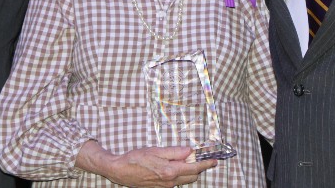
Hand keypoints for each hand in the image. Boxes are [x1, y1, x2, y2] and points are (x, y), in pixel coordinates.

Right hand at [77, 141, 216, 186]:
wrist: (120, 171)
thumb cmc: (136, 158)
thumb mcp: (156, 150)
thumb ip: (174, 152)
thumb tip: (189, 151)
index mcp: (170, 171)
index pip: (194, 168)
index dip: (206, 164)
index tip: (214, 160)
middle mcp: (170, 181)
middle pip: (192, 176)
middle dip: (197, 166)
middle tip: (194, 155)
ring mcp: (166, 187)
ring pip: (184, 179)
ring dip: (188, 171)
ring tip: (181, 160)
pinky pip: (175, 182)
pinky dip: (178, 174)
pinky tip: (170, 166)